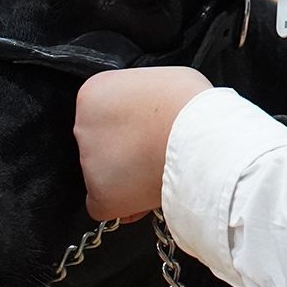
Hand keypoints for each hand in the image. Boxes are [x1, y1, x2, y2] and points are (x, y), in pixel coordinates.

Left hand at [73, 67, 211, 221]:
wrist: (202, 142)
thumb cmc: (190, 109)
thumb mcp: (163, 80)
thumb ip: (142, 97)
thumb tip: (149, 108)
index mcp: (94, 94)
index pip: (100, 115)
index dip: (127, 126)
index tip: (145, 130)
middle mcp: (83, 127)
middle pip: (100, 145)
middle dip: (125, 152)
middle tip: (154, 151)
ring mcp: (88, 163)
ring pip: (104, 176)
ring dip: (127, 177)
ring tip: (160, 169)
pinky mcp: (100, 195)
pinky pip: (106, 206)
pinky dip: (126, 205)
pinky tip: (149, 193)